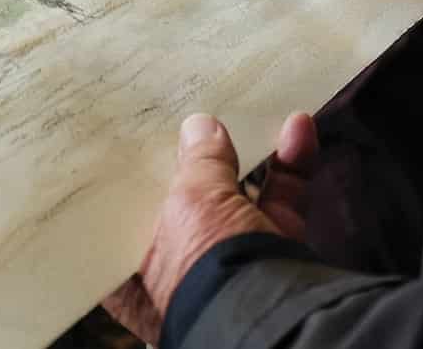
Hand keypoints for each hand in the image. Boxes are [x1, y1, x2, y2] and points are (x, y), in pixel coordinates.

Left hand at [102, 112, 317, 342]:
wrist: (273, 312)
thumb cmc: (206, 267)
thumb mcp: (192, 202)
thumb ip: (199, 162)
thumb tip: (201, 127)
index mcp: (135, 273)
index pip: (124, 219)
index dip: (132, 178)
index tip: (136, 138)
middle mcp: (179, 267)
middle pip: (185, 200)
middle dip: (199, 156)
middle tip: (199, 112)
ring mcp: (229, 259)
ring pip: (239, 195)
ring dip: (253, 151)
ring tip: (254, 109)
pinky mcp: (274, 252)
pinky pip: (281, 202)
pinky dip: (291, 167)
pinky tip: (298, 130)